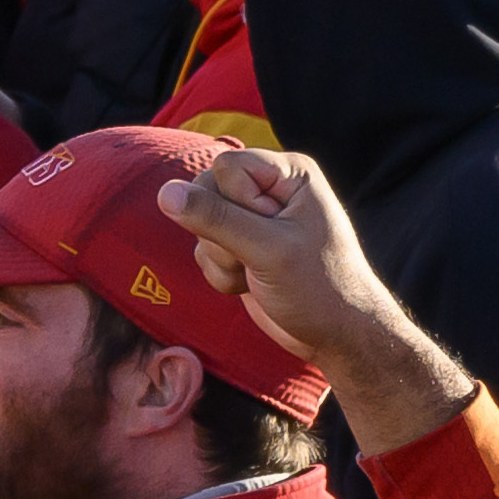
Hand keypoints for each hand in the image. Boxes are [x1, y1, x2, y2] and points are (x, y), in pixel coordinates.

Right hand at [156, 142, 456, 438]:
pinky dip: (221, 274)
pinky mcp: (239, 246)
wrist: (333, 332)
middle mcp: (270, 188)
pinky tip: (250, 283)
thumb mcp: (267, 250)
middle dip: (220, 234)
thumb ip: (215, 219)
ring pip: (199, 224)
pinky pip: (202, 251)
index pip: (225, 166)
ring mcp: (252, 218)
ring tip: (259, 272)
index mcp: (289, 173)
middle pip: (204, 191)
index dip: (233, 202)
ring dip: (221, 259)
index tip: (269, 229)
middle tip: (259, 255)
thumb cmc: (317, 286)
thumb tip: (165, 192)